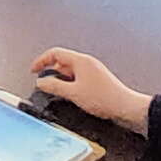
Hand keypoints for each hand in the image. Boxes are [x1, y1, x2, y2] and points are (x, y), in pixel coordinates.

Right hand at [31, 49, 151, 135]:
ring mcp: (93, 70)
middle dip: (52, 72)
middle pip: (62, 61)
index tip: (34, 70)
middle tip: (47, 85)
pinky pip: (79, 77)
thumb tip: (41, 82)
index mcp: (80, 61)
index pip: (55, 53)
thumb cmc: (104, 98)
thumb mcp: (73, 93)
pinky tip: (73, 96)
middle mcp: (87, 62)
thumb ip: (54, 86)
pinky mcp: (97, 79)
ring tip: (61, 93)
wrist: (125, 107)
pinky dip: (71, 84)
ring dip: (62, 79)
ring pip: (71, 70)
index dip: (41, 61)